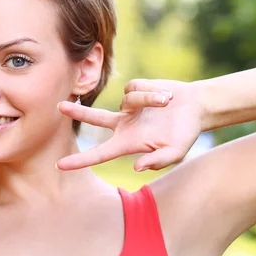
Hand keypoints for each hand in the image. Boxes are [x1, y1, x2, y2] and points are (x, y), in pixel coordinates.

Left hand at [56, 79, 202, 171]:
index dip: (79, 160)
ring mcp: (126, 106)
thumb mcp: (175, 152)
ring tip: (167, 103)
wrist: (196, 107)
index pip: (98, 154)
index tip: (59, 165)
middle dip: (77, 112)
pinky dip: (152, 91)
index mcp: (127, 142)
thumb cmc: (185, 134)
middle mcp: (122, 124)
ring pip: (128, 100)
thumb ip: (157, 161)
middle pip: (93, 118)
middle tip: (58, 106)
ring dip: (150, 100)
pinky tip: (163, 95)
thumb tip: (136, 167)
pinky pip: (136, 88)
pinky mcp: (133, 89)